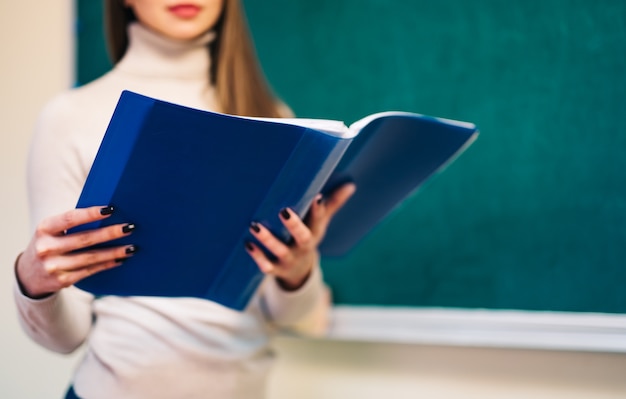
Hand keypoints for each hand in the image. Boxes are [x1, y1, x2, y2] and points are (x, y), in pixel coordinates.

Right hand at [15, 206, 135, 298]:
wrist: (29, 274)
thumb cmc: (50, 243)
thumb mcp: (52, 231)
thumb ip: (72, 223)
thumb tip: (108, 213)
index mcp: (44, 229)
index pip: (70, 218)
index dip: (91, 214)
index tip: (111, 209)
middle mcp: (46, 248)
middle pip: (84, 239)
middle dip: (110, 233)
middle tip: (130, 227)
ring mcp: (54, 266)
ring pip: (90, 257)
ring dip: (114, 252)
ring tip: (132, 247)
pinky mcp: (62, 281)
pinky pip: (90, 270)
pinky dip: (107, 264)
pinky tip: (120, 259)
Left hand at [245, 183, 355, 290]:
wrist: (298, 272)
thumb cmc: (307, 237)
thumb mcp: (320, 223)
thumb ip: (332, 204)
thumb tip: (350, 186)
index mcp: (315, 233)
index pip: (319, 220)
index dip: (319, 210)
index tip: (317, 197)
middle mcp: (303, 247)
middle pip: (302, 237)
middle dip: (294, 225)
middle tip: (284, 211)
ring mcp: (289, 259)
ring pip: (280, 250)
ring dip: (268, 239)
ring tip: (254, 225)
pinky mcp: (275, 269)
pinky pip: (266, 265)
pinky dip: (257, 257)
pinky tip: (247, 244)